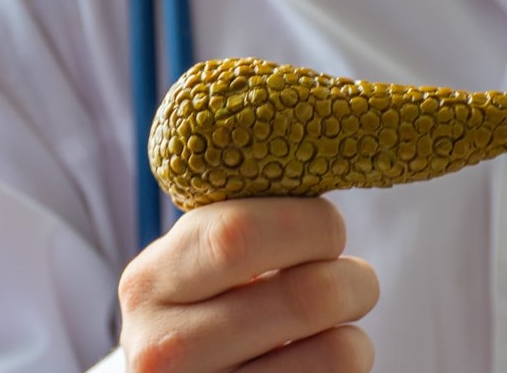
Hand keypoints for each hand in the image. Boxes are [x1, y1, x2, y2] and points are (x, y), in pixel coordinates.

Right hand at [118, 197, 379, 371]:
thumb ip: (241, 221)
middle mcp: (164, 348)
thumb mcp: (198, 265)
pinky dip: (348, 366)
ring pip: (338, 350)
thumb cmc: (206, 310)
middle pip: (307, 295)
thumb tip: (332, 154)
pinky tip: (315, 360)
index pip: (241, 233)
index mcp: (150, 281)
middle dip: (353, 278)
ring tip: (335, 326)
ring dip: (356, 332)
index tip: (326, 229)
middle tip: (354, 279)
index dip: (310, 223)